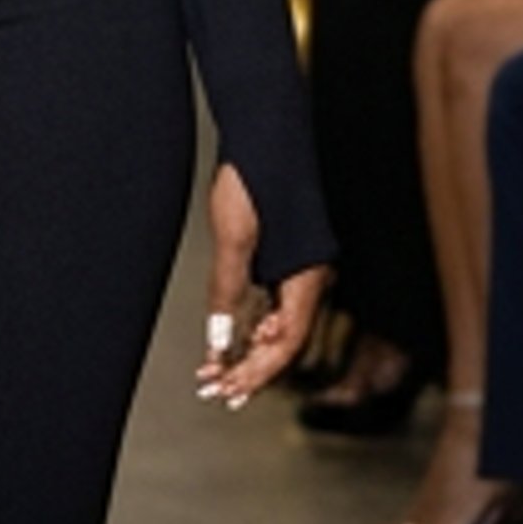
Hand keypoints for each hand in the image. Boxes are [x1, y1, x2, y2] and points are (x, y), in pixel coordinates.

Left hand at [196, 162, 330, 410]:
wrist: (262, 130)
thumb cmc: (251, 177)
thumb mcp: (234, 235)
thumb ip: (228, 289)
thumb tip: (220, 341)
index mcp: (307, 276)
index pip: (289, 342)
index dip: (259, 371)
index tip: (227, 390)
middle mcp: (309, 277)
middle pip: (286, 340)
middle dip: (250, 369)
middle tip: (214, 392)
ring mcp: (296, 269)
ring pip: (278, 326)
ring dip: (247, 352)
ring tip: (213, 375)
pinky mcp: (281, 258)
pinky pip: (270, 306)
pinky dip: (249, 326)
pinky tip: (226, 343)